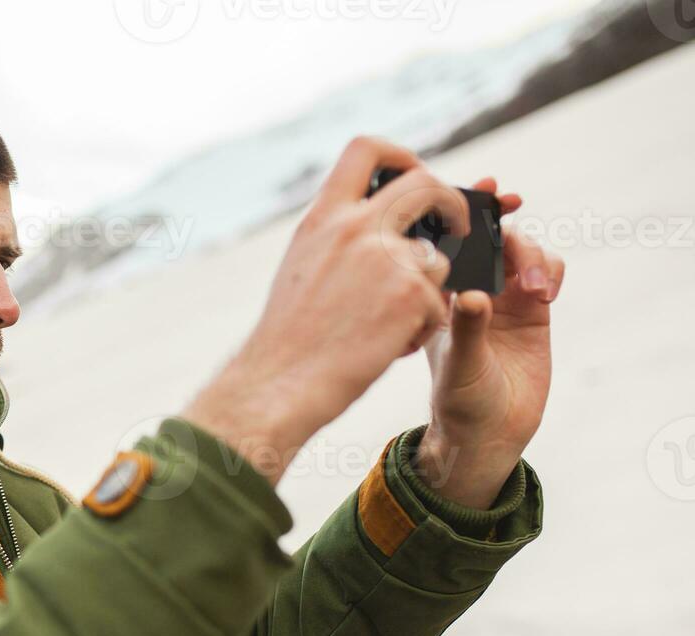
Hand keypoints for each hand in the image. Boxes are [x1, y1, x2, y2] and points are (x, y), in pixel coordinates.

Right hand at [183, 136, 469, 483]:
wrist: (279, 384)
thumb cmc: (287, 337)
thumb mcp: (302, 266)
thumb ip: (336, 236)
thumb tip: (372, 222)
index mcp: (324, 217)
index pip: (366, 149)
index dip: (401, 156)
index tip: (412, 176)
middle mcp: (356, 228)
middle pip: (425, 184)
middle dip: (452, 202)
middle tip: (456, 229)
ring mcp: (387, 259)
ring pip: (438, 258)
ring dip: (426, 290)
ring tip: (391, 325)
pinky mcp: (412, 295)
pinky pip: (438, 303)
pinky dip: (420, 328)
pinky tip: (388, 347)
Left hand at [413, 177, 560, 508]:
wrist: (488, 432)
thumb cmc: (457, 400)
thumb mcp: (457, 364)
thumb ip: (467, 327)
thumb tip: (472, 295)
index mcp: (436, 293)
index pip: (448, 238)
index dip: (465, 208)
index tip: (484, 189)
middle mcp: (468, 287)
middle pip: (489, 234)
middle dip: (502, 218)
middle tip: (511, 207)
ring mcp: (502, 295)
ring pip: (521, 248)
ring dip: (530, 251)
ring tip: (533, 288)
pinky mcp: (533, 308)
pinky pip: (546, 270)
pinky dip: (549, 269)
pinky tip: (545, 292)